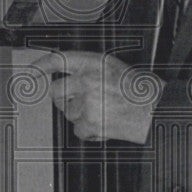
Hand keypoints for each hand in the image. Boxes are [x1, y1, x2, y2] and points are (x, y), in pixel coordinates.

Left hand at [33, 50, 158, 143]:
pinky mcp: (89, 122)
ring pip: (67, 113)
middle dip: (64, 99)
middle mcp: (87, 79)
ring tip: (103, 113)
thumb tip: (69, 80)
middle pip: (56, 91)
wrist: (158, 110)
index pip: (60, 59)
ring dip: (81, 116)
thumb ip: (90, 72)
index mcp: (95, 63)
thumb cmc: (142, 92)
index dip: (42, 65)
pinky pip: (77, 130)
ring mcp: (87, 101)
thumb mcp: (115, 70)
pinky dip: (89, 132)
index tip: (32, 72)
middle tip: (80, 102)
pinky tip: (105, 125)